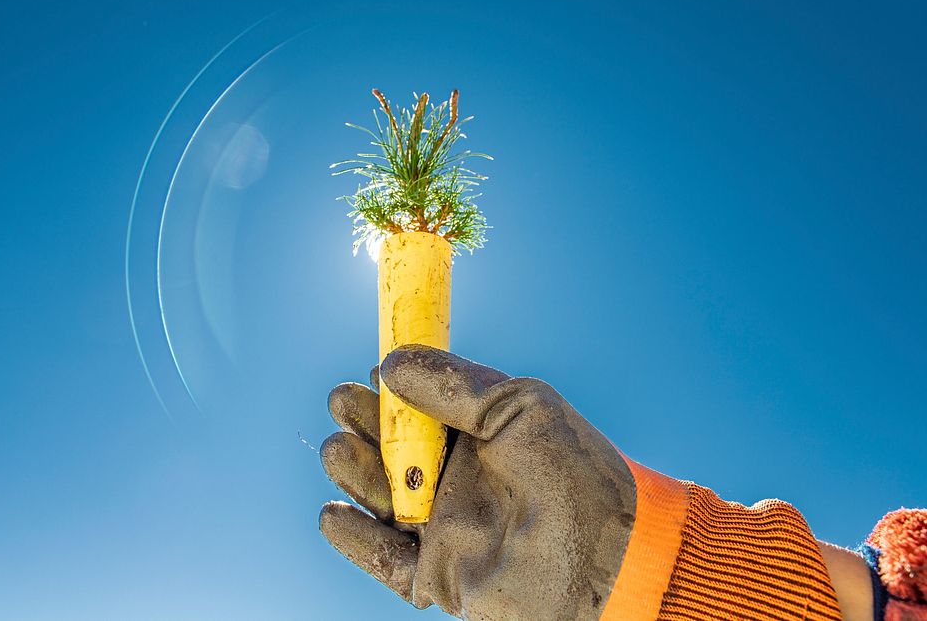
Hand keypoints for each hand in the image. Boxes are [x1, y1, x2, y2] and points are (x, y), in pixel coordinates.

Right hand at [319, 345, 636, 619]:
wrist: (606, 559)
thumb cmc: (574, 474)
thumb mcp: (519, 408)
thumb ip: (455, 385)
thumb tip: (391, 362)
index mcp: (480, 440)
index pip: (421, 411)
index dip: (392, 391)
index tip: (369, 370)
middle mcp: (458, 482)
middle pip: (392, 451)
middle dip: (365, 425)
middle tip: (345, 402)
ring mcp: (445, 530)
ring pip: (382, 499)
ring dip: (354, 472)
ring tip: (339, 448)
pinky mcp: (437, 576)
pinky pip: (383, 559)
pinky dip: (353, 539)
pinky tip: (332, 512)